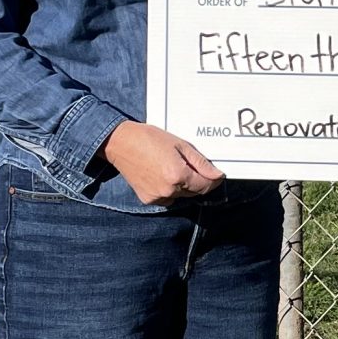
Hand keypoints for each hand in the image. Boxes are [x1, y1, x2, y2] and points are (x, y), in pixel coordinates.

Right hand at [101, 120, 224, 204]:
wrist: (120, 143)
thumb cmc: (149, 139)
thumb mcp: (180, 145)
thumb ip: (200, 163)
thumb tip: (217, 175)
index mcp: (178, 175)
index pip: (206, 186)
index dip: (214, 180)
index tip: (217, 174)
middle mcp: (169, 190)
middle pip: (195, 192)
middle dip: (198, 180)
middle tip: (190, 164)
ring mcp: (157, 197)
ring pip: (182, 196)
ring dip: (184, 186)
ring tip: (173, 167)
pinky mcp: (148, 199)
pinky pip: (168, 198)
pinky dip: (170, 190)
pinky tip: (162, 175)